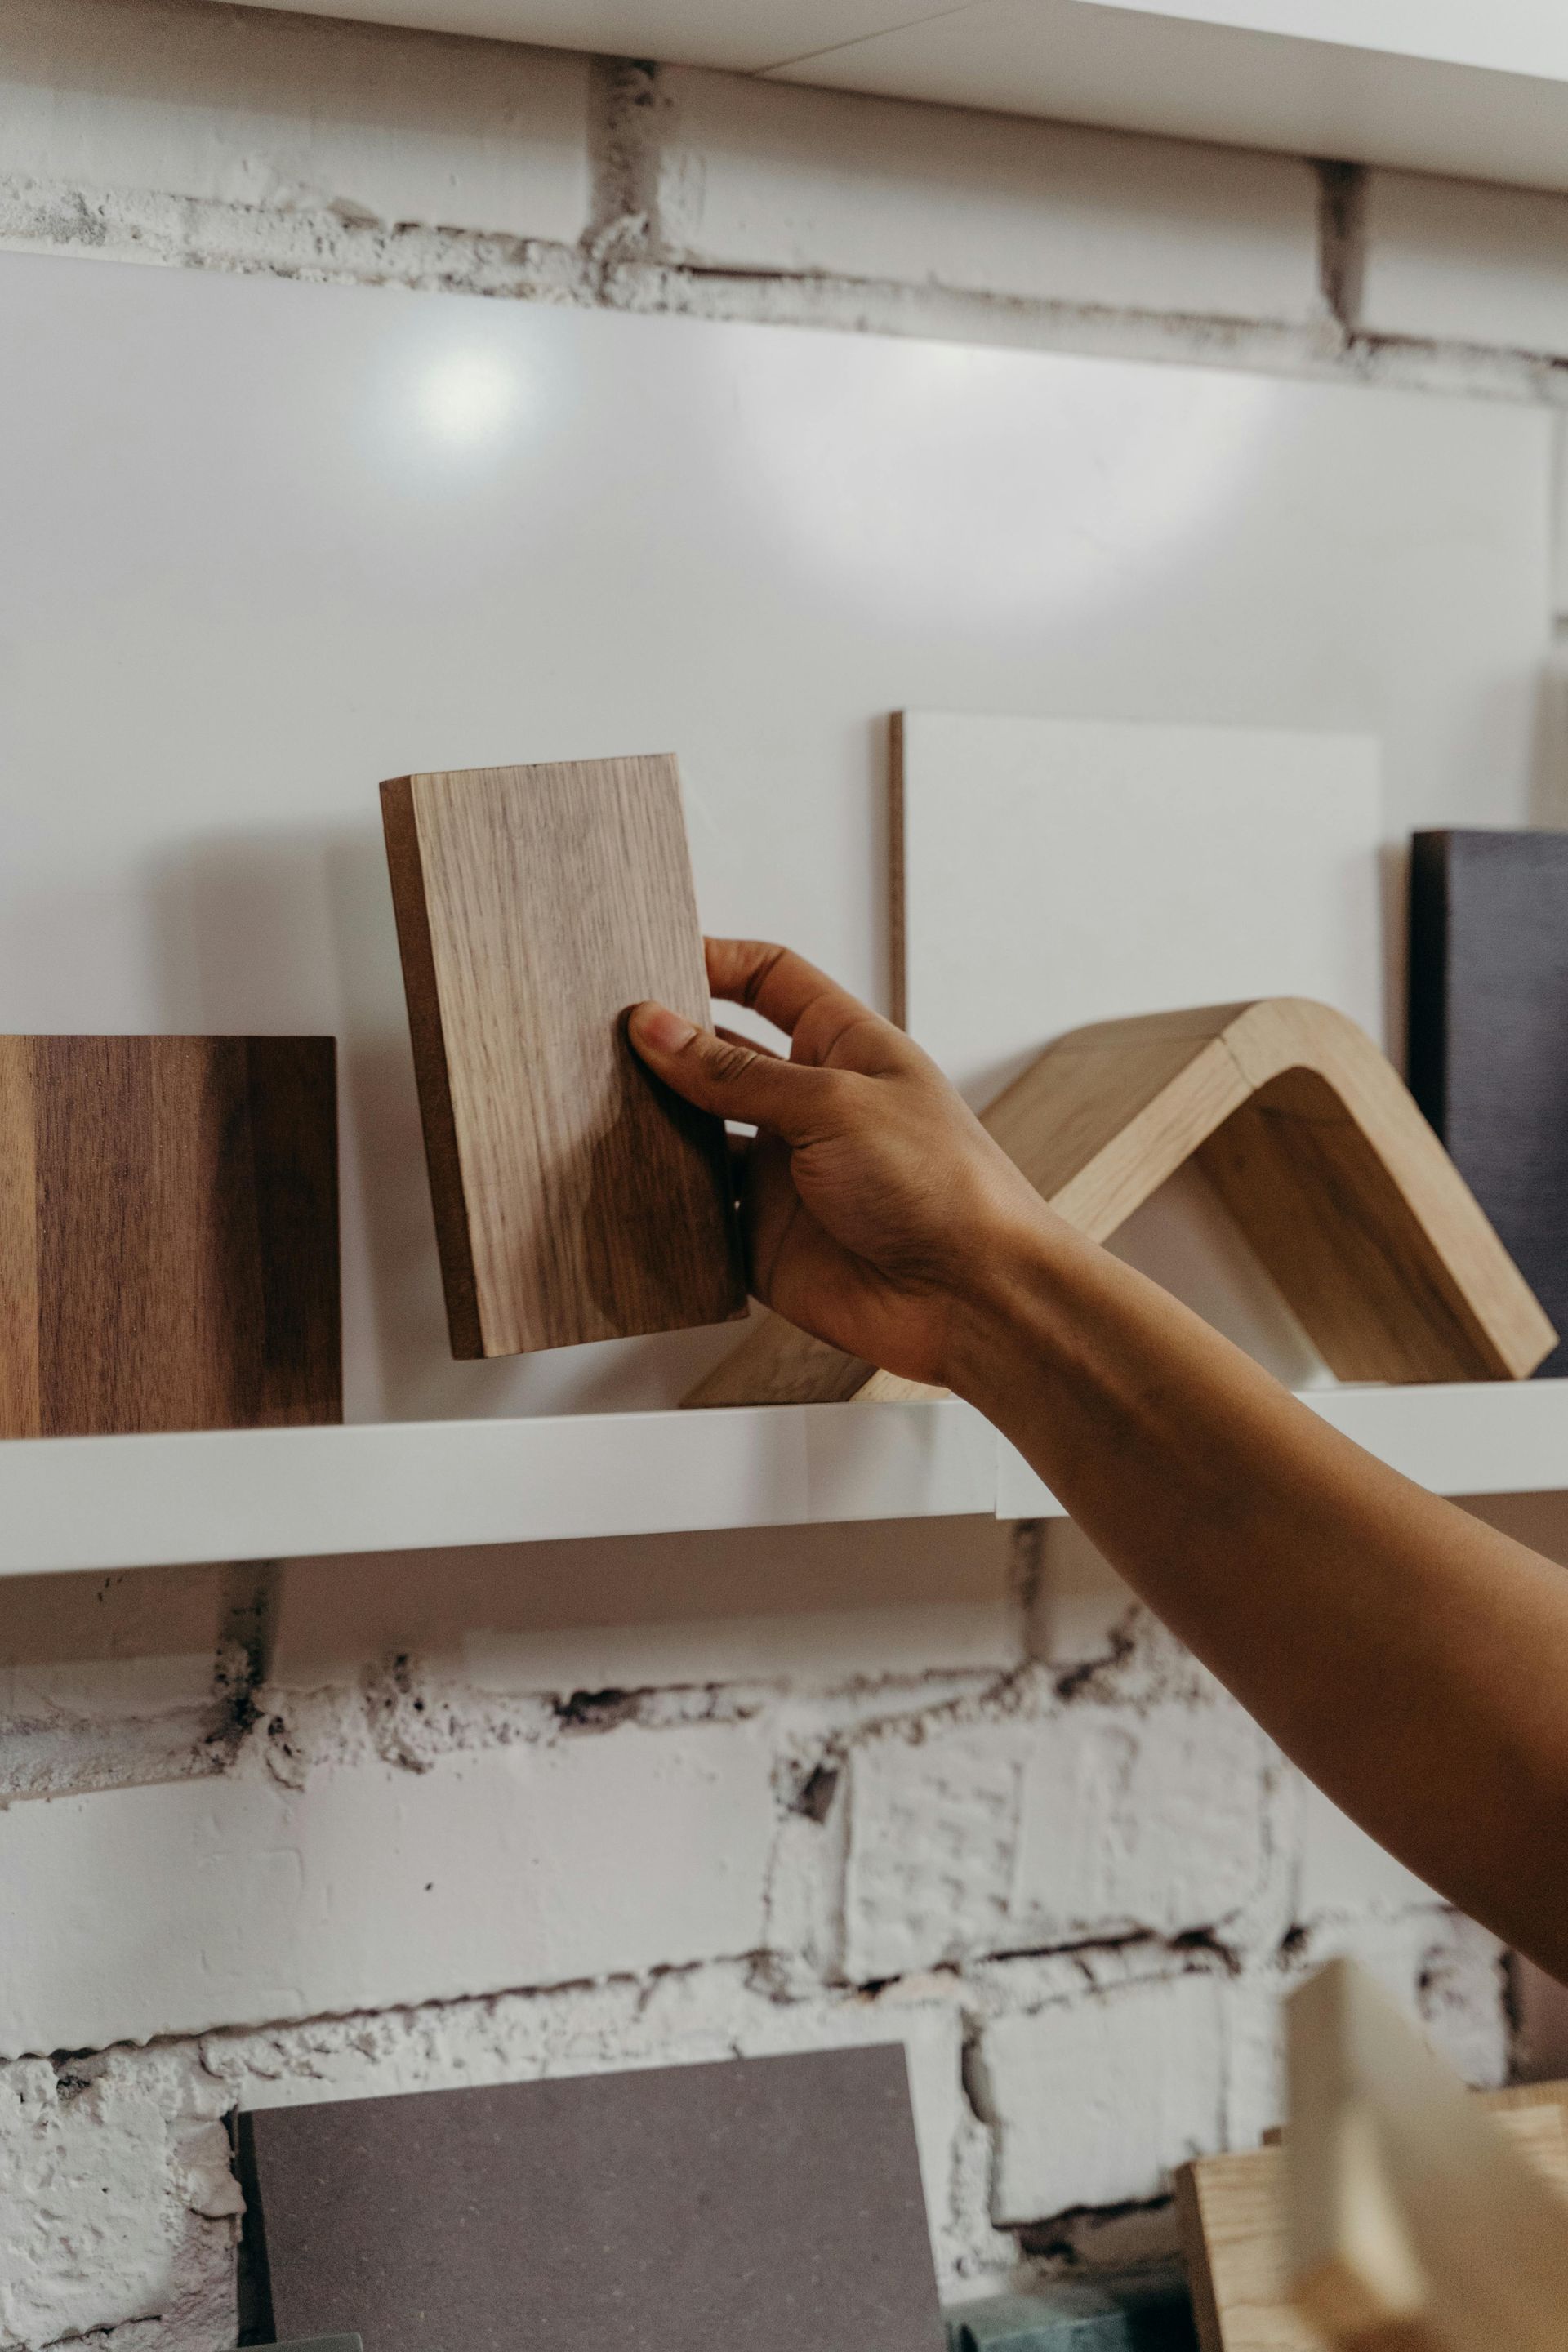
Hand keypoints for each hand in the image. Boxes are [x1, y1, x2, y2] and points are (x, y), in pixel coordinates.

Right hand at [628, 939, 1046, 1387]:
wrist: (970, 1297)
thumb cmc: (940, 1183)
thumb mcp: (833, 1103)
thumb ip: (738, 1073)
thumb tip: (656, 1027)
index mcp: (842, 1048)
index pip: (770, 981)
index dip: (715, 962)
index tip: (651, 958)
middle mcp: (808, 1105)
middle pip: (719, 1058)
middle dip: (665, 1046)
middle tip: (597, 1036)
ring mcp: (781, 1173)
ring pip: (696, 1136)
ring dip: (652, 1126)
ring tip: (589, 1105)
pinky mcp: (760, 1239)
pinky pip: (695, 1217)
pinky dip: (660, 1204)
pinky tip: (619, 1186)